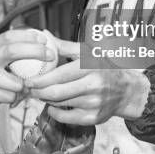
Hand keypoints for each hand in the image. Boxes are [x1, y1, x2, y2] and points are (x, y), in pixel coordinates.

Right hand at [0, 30, 54, 113]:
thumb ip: (2, 51)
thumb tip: (30, 44)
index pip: (10, 36)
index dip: (29, 36)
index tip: (44, 40)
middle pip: (15, 51)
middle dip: (36, 52)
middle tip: (50, 55)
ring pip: (16, 82)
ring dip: (24, 87)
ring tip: (24, 87)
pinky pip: (9, 97)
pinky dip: (13, 98)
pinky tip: (10, 97)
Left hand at [25, 38, 150, 124]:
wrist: (126, 90)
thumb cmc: (103, 68)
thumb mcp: (87, 53)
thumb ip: (64, 46)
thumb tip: (45, 35)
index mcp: (89, 67)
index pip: (59, 75)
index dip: (40, 80)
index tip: (28, 80)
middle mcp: (93, 85)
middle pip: (57, 93)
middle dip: (38, 92)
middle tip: (29, 89)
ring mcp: (94, 103)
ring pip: (60, 104)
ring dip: (46, 100)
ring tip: (39, 94)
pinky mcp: (94, 117)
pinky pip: (67, 118)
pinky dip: (55, 112)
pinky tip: (51, 106)